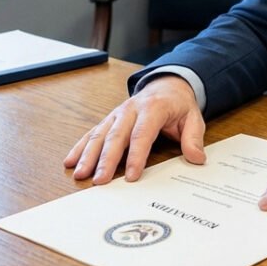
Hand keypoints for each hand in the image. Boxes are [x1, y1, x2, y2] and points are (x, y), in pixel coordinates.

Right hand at [63, 75, 205, 184]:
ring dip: (88, 155)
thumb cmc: (178, 105)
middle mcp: (131, 109)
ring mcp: (117, 114)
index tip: (131, 176)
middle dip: (106, 160)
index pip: (142, 134)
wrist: (167, 84)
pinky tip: (70, 161)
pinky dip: (80, 147)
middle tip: (99, 181)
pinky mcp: (109, 119)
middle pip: (116, 136)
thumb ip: (194, 138)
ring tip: (80, 174)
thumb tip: (197, 158)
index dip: (136, 156)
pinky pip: (92, 133)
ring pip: (100, 135)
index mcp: (153, 108)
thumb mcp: (194, 117)